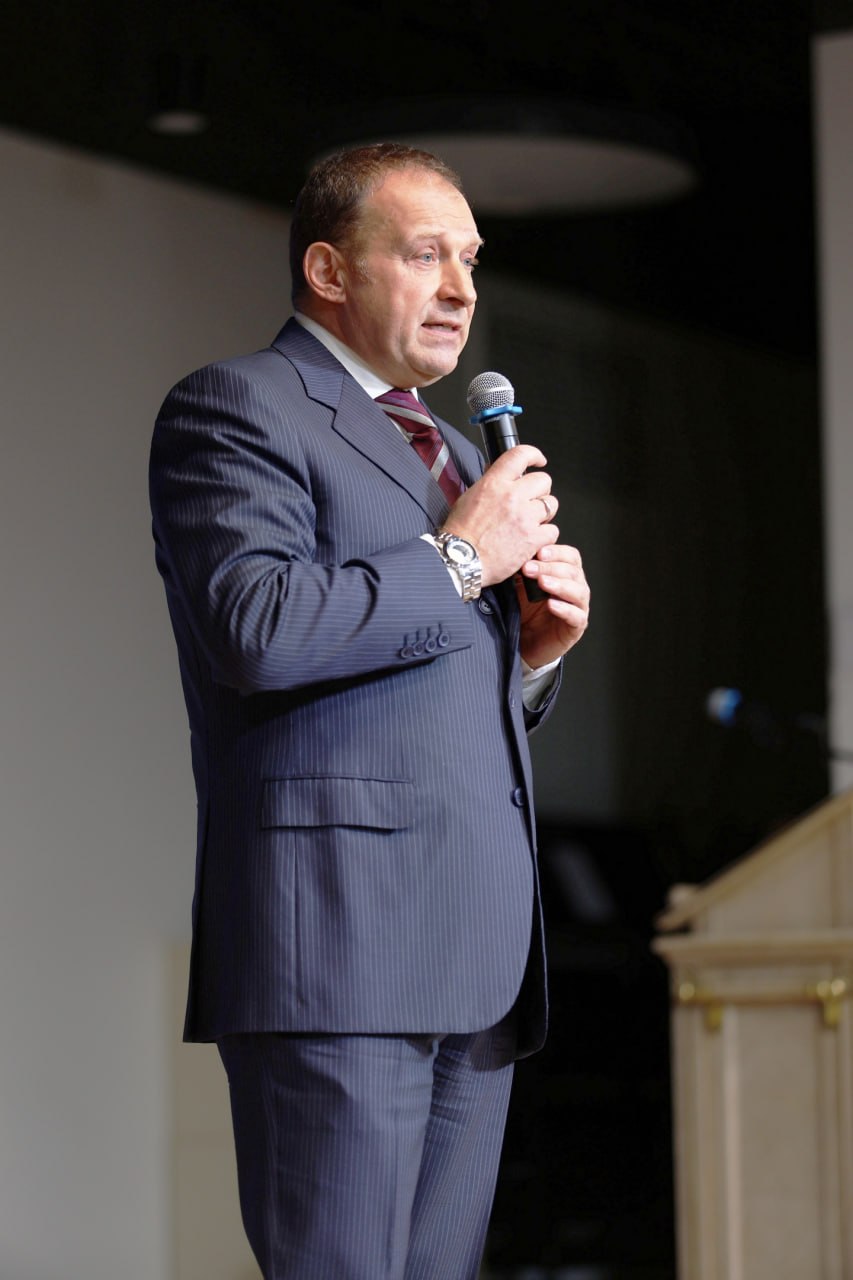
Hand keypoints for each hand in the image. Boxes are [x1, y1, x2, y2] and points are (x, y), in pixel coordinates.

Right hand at [442, 445, 558, 586]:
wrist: (461, 560)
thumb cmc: (461, 535)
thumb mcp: (469, 498)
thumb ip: (491, 485)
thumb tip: (504, 477)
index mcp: (494, 483)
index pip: (521, 455)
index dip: (534, 455)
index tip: (538, 461)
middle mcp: (512, 496)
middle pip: (543, 480)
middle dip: (540, 491)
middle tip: (531, 501)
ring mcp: (525, 517)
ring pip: (551, 504)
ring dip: (544, 513)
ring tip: (531, 522)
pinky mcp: (533, 538)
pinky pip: (553, 530)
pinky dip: (545, 536)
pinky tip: (532, 540)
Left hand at [516, 543, 589, 668]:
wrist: (524, 641)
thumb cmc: (525, 611)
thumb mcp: (522, 586)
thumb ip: (525, 570)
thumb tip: (516, 550)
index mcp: (566, 575)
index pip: (570, 556)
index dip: (557, 552)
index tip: (538, 552)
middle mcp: (576, 588)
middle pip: (573, 572)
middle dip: (550, 567)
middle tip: (529, 568)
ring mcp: (579, 608)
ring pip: (578, 592)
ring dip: (559, 585)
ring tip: (542, 583)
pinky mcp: (576, 628)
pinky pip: (576, 616)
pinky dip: (565, 609)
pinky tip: (551, 604)